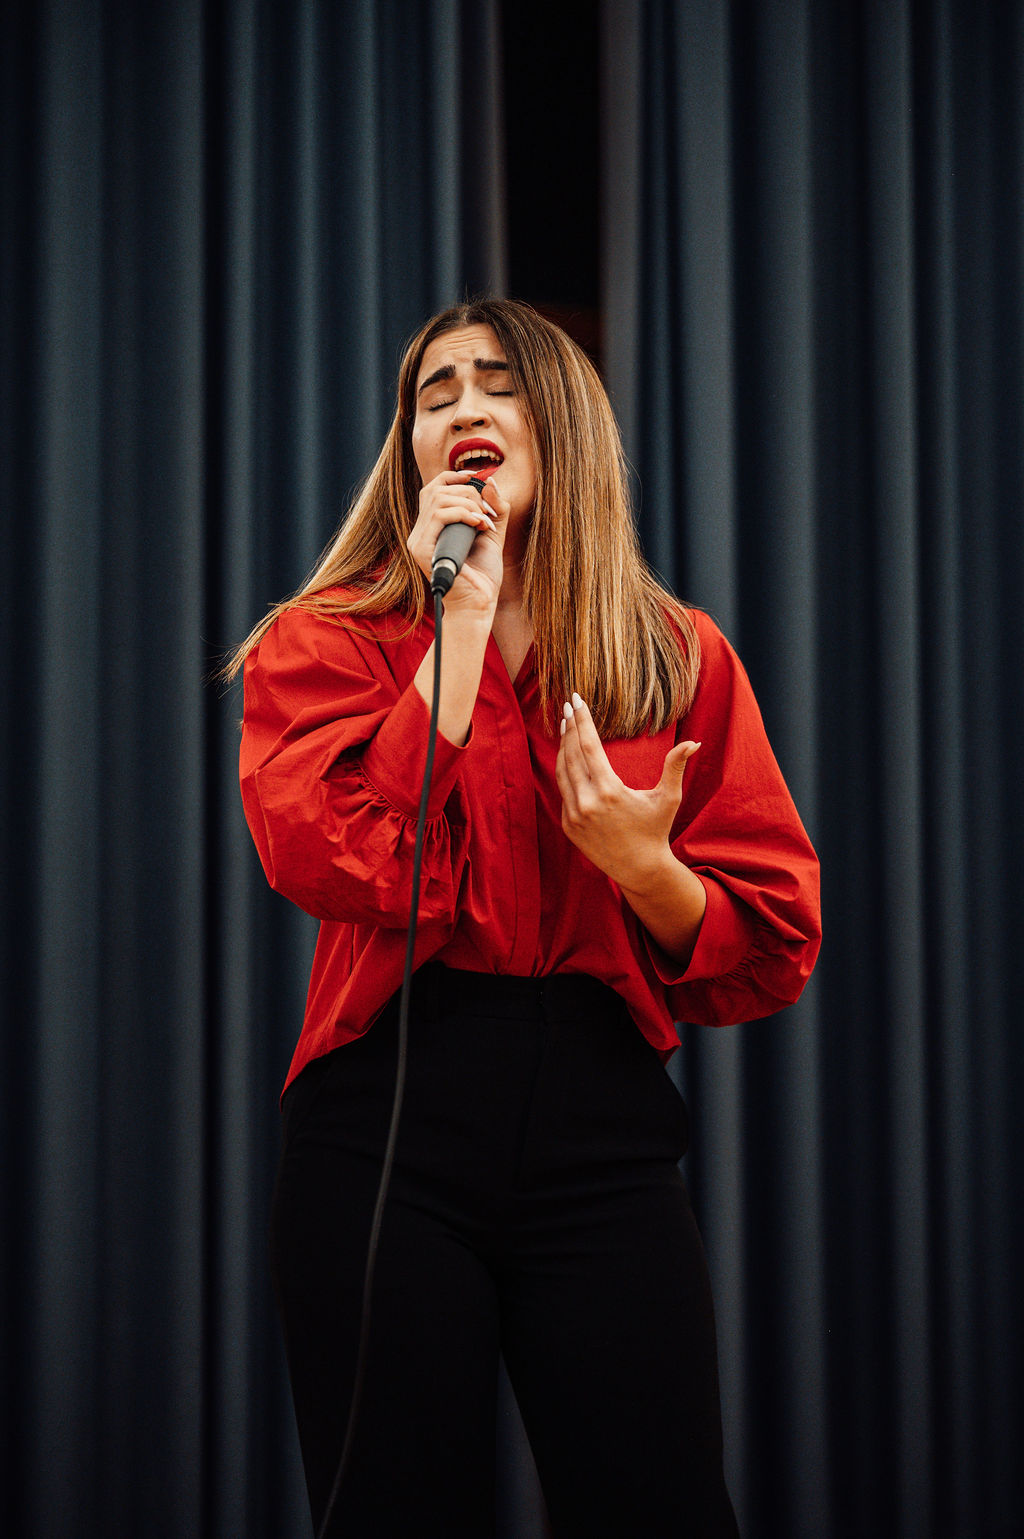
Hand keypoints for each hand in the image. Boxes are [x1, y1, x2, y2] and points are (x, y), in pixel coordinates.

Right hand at [407, 471, 509, 615]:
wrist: (479, 603)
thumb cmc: (483, 574)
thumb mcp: (492, 532)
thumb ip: (494, 507)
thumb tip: (489, 481)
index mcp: (432, 526)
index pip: (433, 488)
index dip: (453, 477)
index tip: (477, 478)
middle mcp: (421, 531)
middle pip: (436, 489)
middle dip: (468, 493)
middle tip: (488, 512)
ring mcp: (418, 541)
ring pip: (438, 499)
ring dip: (468, 504)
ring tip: (485, 521)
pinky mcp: (421, 550)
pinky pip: (439, 515)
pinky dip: (463, 513)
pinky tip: (479, 525)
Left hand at [555, 693, 700, 892]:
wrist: (639, 869)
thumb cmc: (655, 830)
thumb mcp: (668, 798)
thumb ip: (675, 767)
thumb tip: (694, 742)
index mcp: (609, 791)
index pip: (589, 746)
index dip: (582, 721)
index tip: (577, 700)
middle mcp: (587, 802)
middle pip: (571, 754)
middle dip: (569, 728)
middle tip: (569, 706)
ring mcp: (574, 814)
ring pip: (562, 771)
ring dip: (563, 747)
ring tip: (566, 726)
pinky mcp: (568, 824)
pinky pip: (563, 790)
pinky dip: (564, 771)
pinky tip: (568, 756)